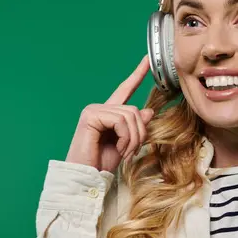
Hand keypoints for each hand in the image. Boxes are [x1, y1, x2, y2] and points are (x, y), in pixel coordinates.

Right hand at [65, 55, 153, 171]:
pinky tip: (118, 149)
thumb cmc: (103, 163)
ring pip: (130, 115)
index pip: (125, 89)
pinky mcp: (91, 116)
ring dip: (133, 138)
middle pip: (134, 110)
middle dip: (139, 133)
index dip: (137, 74)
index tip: (147, 59)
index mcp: (108, 112)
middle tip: (132, 151)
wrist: (88, 177)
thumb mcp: (127, 143)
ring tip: (125, 152)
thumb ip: (136, 126)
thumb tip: (148, 110)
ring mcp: (93, 110)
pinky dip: (125, 138)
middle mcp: (100, 107)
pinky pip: (120, 121)